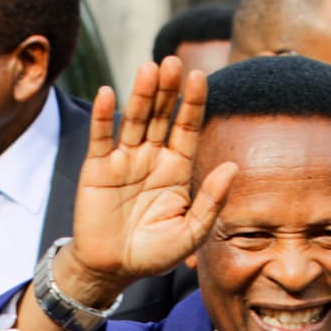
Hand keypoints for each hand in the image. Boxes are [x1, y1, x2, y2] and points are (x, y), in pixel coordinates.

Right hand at [50, 57, 239, 307]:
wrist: (112, 270)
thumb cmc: (154, 253)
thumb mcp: (191, 232)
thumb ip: (211, 201)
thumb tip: (233, 167)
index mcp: (176, 169)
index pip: (187, 128)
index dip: (193, 103)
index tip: (200, 77)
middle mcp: (151, 157)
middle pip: (161, 115)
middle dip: (167, 89)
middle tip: (173, 61)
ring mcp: (123, 160)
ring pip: (133, 120)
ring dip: (140, 94)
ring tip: (148, 68)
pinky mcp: (97, 169)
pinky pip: (101, 137)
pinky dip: (102, 116)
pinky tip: (106, 92)